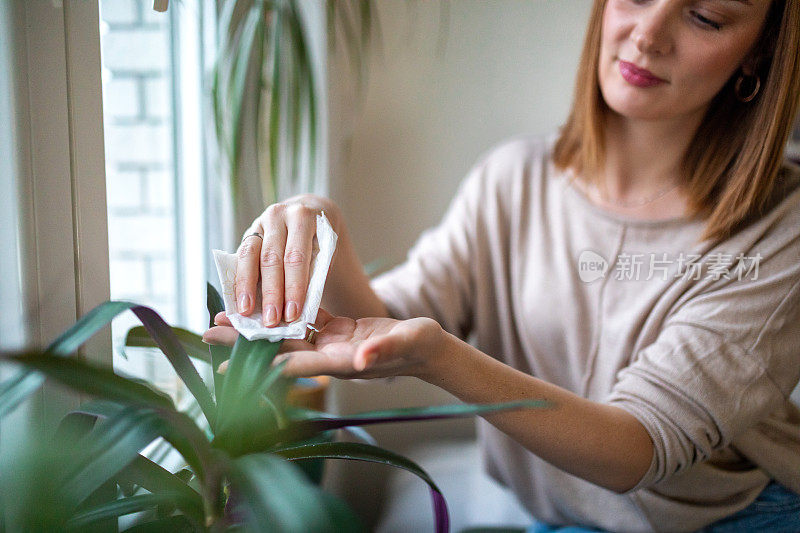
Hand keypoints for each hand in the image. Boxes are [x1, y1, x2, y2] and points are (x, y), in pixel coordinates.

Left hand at [203, 309, 444, 379]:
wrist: (429, 348)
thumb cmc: (420, 346)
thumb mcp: (405, 342)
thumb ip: (382, 349)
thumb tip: (361, 358)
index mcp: (341, 362)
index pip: (296, 363)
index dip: (261, 362)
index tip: (230, 363)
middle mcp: (329, 356)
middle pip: (278, 349)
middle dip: (244, 343)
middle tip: (207, 334)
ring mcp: (331, 344)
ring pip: (286, 335)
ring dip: (257, 328)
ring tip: (226, 318)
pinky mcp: (337, 331)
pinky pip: (303, 322)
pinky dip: (283, 314)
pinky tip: (264, 304)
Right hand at [236, 194, 341, 325]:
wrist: (309, 213)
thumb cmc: (320, 238)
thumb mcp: (325, 250)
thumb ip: (314, 274)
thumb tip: (298, 309)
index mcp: (303, 217)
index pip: (297, 258)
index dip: (293, 288)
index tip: (292, 314)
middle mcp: (279, 215)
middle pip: (272, 259)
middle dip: (271, 293)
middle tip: (270, 320)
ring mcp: (260, 222)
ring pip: (250, 256)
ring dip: (246, 287)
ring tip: (246, 312)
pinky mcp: (248, 232)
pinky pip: (239, 256)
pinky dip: (238, 279)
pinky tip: (238, 299)